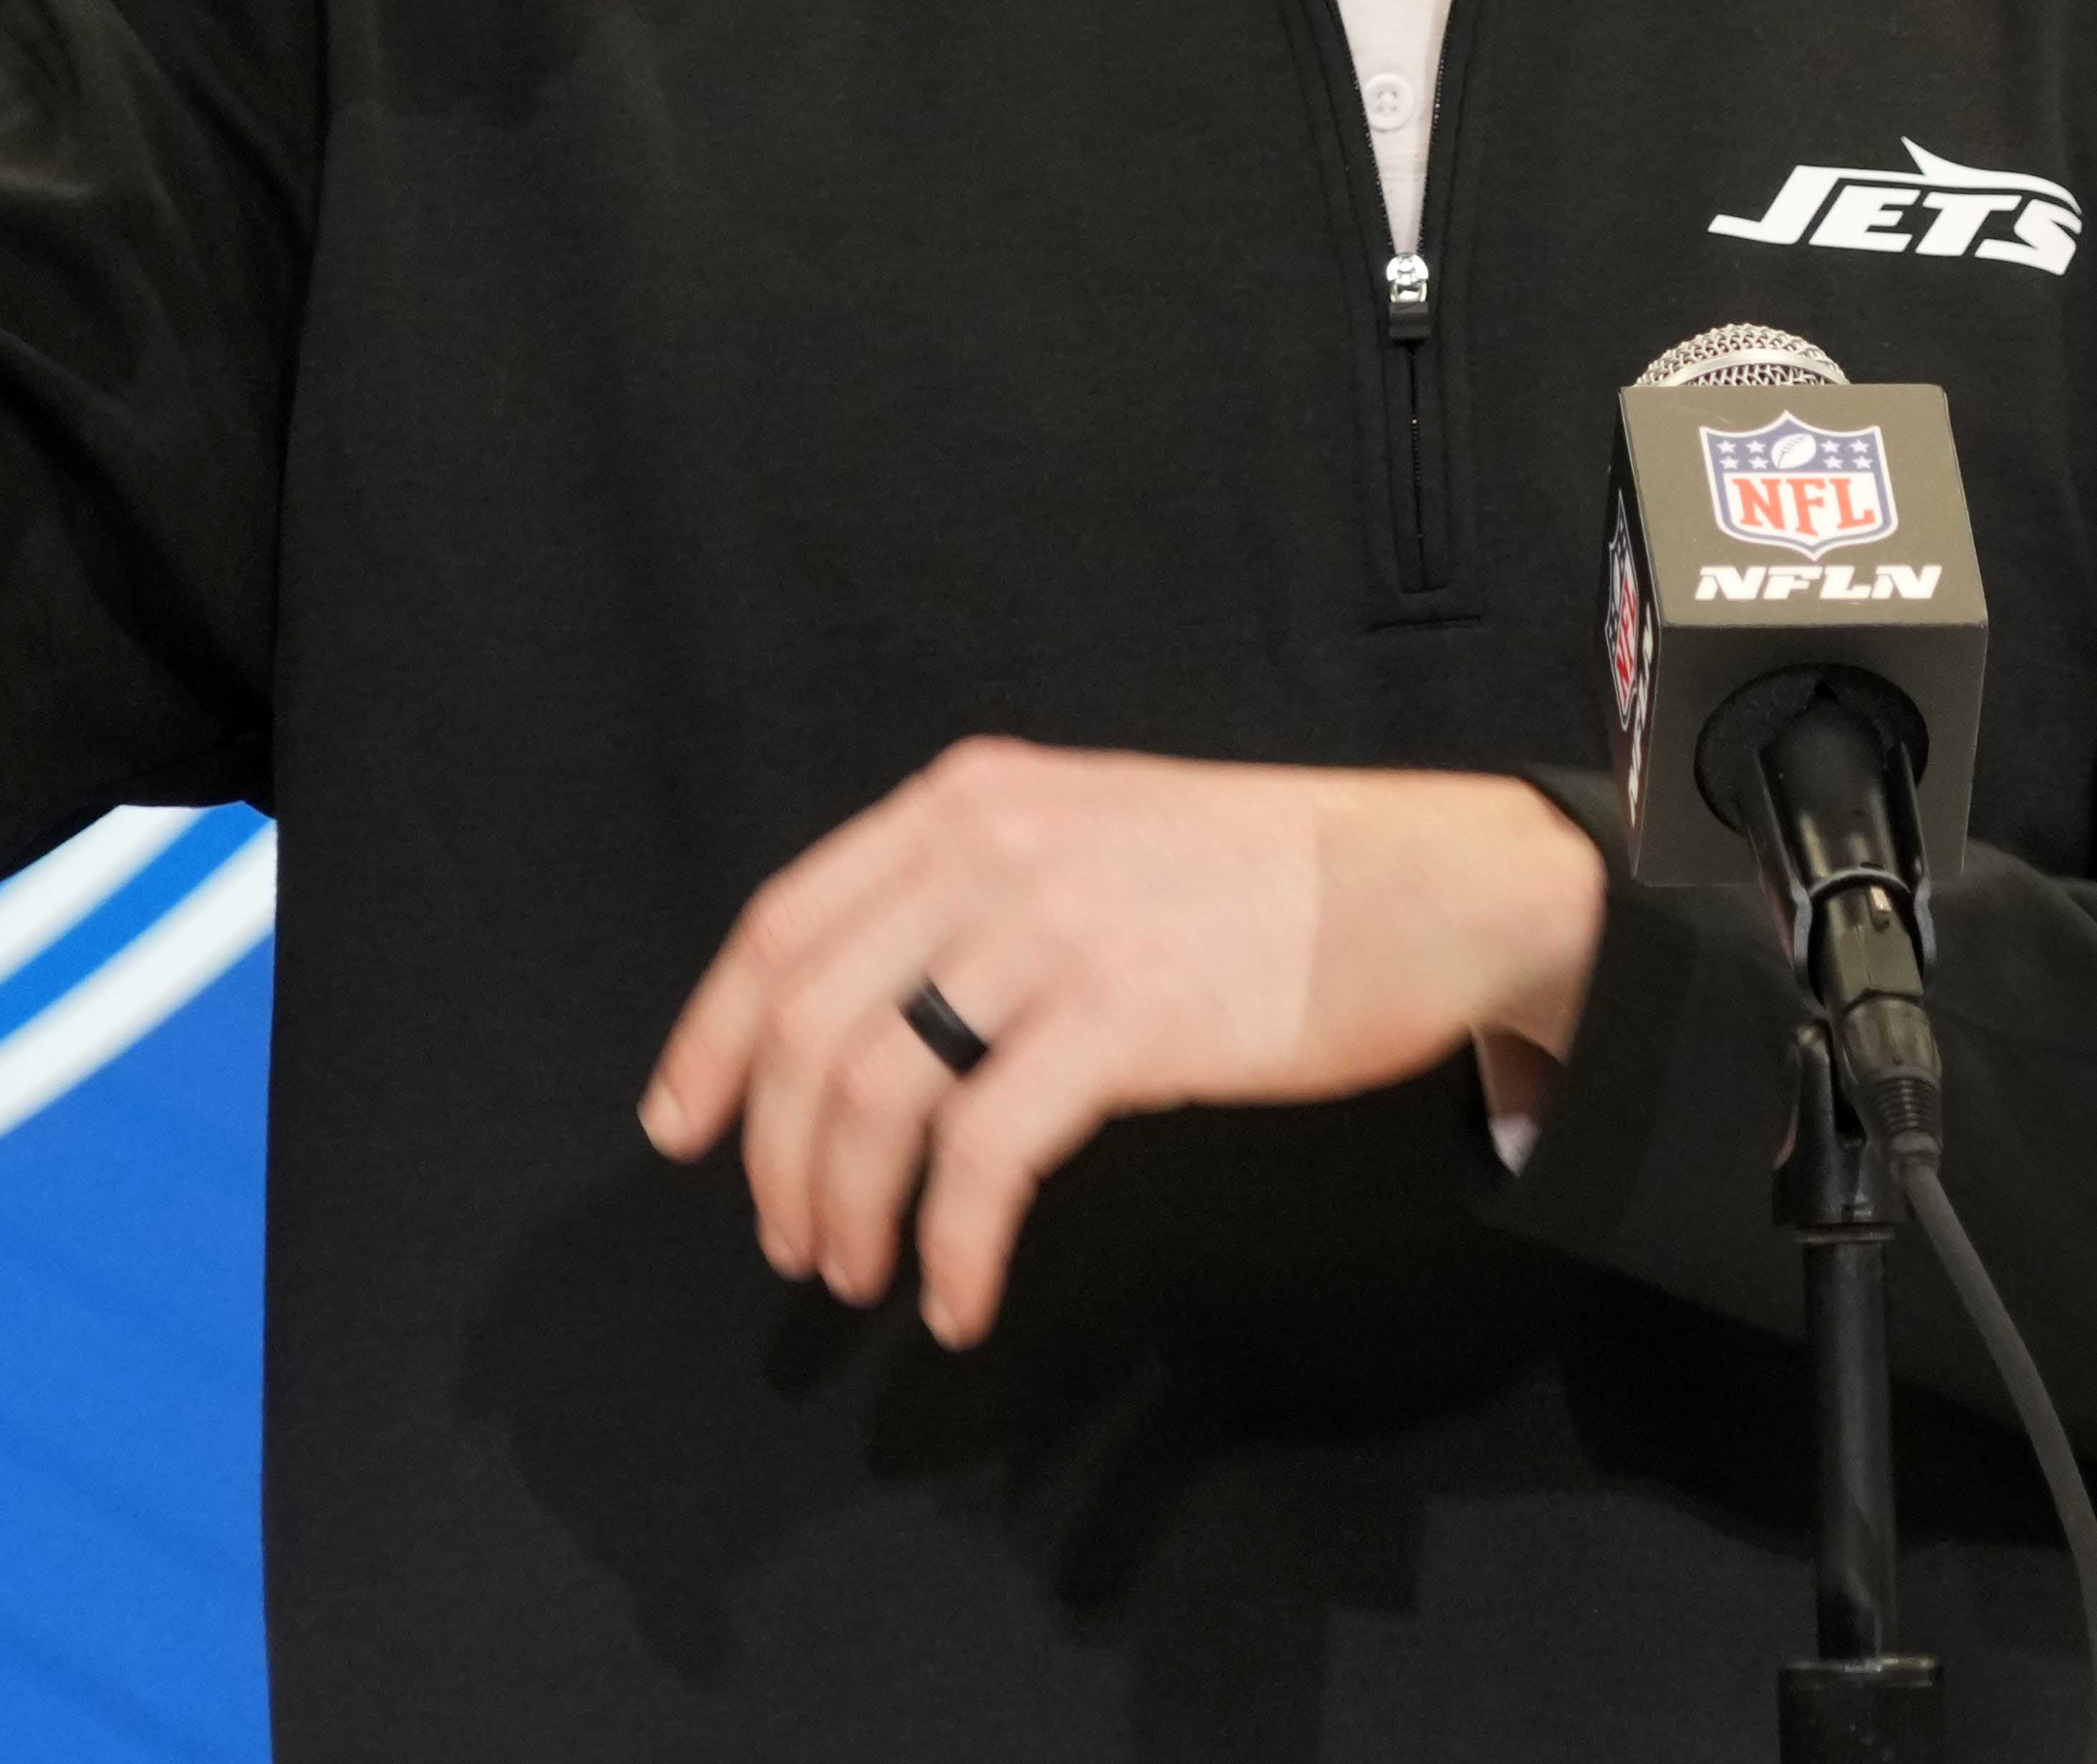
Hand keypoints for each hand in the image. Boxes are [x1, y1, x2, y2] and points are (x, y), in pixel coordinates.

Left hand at [637, 742, 1605, 1347]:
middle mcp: (991, 848)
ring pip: (881, 1090)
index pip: (783, 922)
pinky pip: (987, 1154)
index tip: (677, 1127)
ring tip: (866, 1278)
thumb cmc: (1255, 881)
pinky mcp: (1125, 1017)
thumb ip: (973, 891)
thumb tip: (865, 1015)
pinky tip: (959, 1296)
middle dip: (779, 1154)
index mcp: (966, 800)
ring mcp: (1057, 928)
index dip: (714, 1037)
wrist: (1418, 884)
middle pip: (814, 1020)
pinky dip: (951, 1243)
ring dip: (851, 1208)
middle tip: (794, 1244)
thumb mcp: (1083, 833)